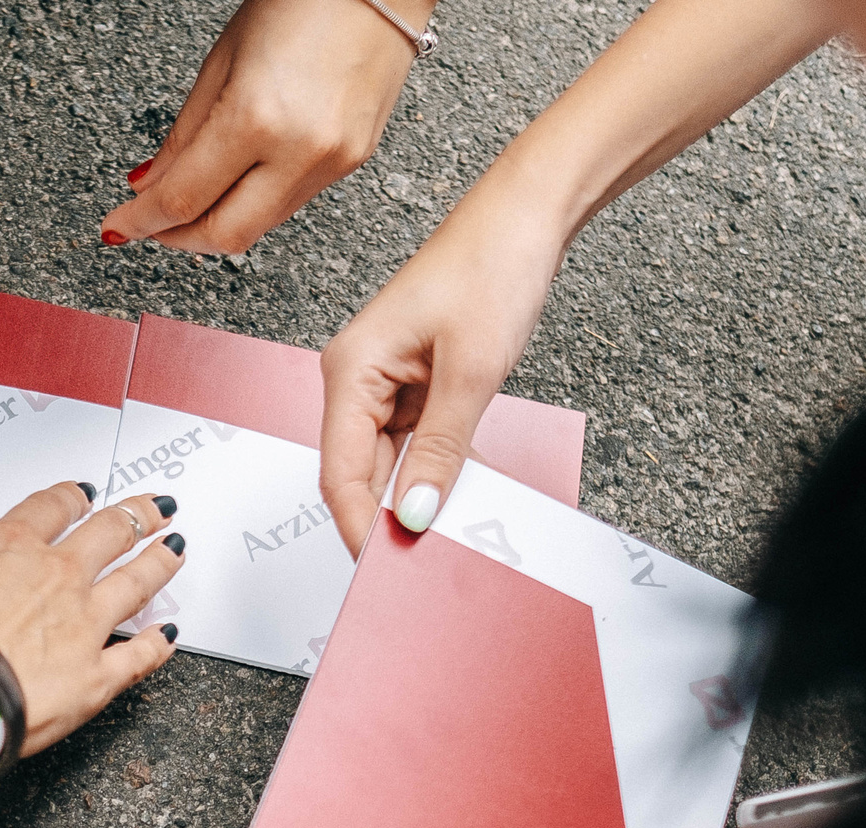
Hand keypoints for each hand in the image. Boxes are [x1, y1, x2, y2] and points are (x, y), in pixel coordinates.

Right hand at [0, 485, 183, 754]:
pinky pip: (139, 656)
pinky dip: (159, 644)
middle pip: (109, 532)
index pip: (52, 508)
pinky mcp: (97, 674)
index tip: (84, 493)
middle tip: (153, 508)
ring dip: (160, 562)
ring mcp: (84, 623)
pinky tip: (170, 635)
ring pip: (137, 581)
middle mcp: (57, 577)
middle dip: (136, 515)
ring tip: (175, 549)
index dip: (74, 496)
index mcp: (10, 547)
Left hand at [101, 0, 419, 254]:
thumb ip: (183, 135)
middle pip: (225, 234)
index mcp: (257, 119)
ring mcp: (334, 161)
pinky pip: (291, 203)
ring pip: (260, 226)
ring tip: (192, 200)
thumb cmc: (303, 2)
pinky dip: (255, 202)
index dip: (142, 220)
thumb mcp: (222, 61)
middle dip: (179, 238)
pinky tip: (238, 183)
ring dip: (217, 221)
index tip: (119, 226)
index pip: (183, 199)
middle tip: (151, 224)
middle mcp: (301, 151)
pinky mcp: (355, 161)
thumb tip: (150, 184)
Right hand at [319, 188, 565, 550]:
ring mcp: (384, 382)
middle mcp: (356, 378)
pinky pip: (414, 443)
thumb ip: (440, 451)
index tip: (383, 572)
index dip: (358, 527)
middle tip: (420, 568)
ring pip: (387, 463)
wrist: (526, 216)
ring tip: (444, 536)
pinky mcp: (413, 382)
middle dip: (386, 519)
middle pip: (357, 473)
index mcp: (349, 370)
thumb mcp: (471, 371)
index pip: (339, 473)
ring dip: (412, 498)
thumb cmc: (491, 266)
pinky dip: (432, 470)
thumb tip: (414, 514)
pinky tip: (455, 494)